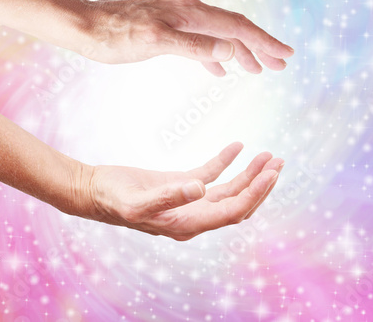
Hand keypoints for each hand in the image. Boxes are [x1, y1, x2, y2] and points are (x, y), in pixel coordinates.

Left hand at [82, 0, 293, 74]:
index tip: (286, 55)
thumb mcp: (155, 41)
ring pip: (220, 36)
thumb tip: (231, 51)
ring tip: (257, 69)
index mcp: (192, 13)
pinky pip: (201, 42)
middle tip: (280, 65)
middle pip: (234, 29)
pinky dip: (216, 56)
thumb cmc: (115, 35)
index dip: (264, 42)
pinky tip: (220, 70)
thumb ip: (194, 46)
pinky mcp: (168, 29)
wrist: (84, 27)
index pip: (238, 27)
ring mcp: (180, 20)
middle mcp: (190, 12)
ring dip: (241, 52)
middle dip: (260, 47)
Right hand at [84, 143, 283, 239]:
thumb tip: (202, 189)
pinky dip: (225, 162)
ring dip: (249, 174)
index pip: (232, 212)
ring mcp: (189, 200)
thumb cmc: (112, 199)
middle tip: (278, 163)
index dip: (254, 194)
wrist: (94, 191)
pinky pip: (211, 174)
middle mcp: (194, 215)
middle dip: (260, 185)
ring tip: (268, 156)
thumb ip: (168, 196)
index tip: (271, 173)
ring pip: (229, 190)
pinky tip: (238, 146)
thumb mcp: (137, 200)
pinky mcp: (182, 185)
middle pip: (238, 204)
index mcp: (188, 224)